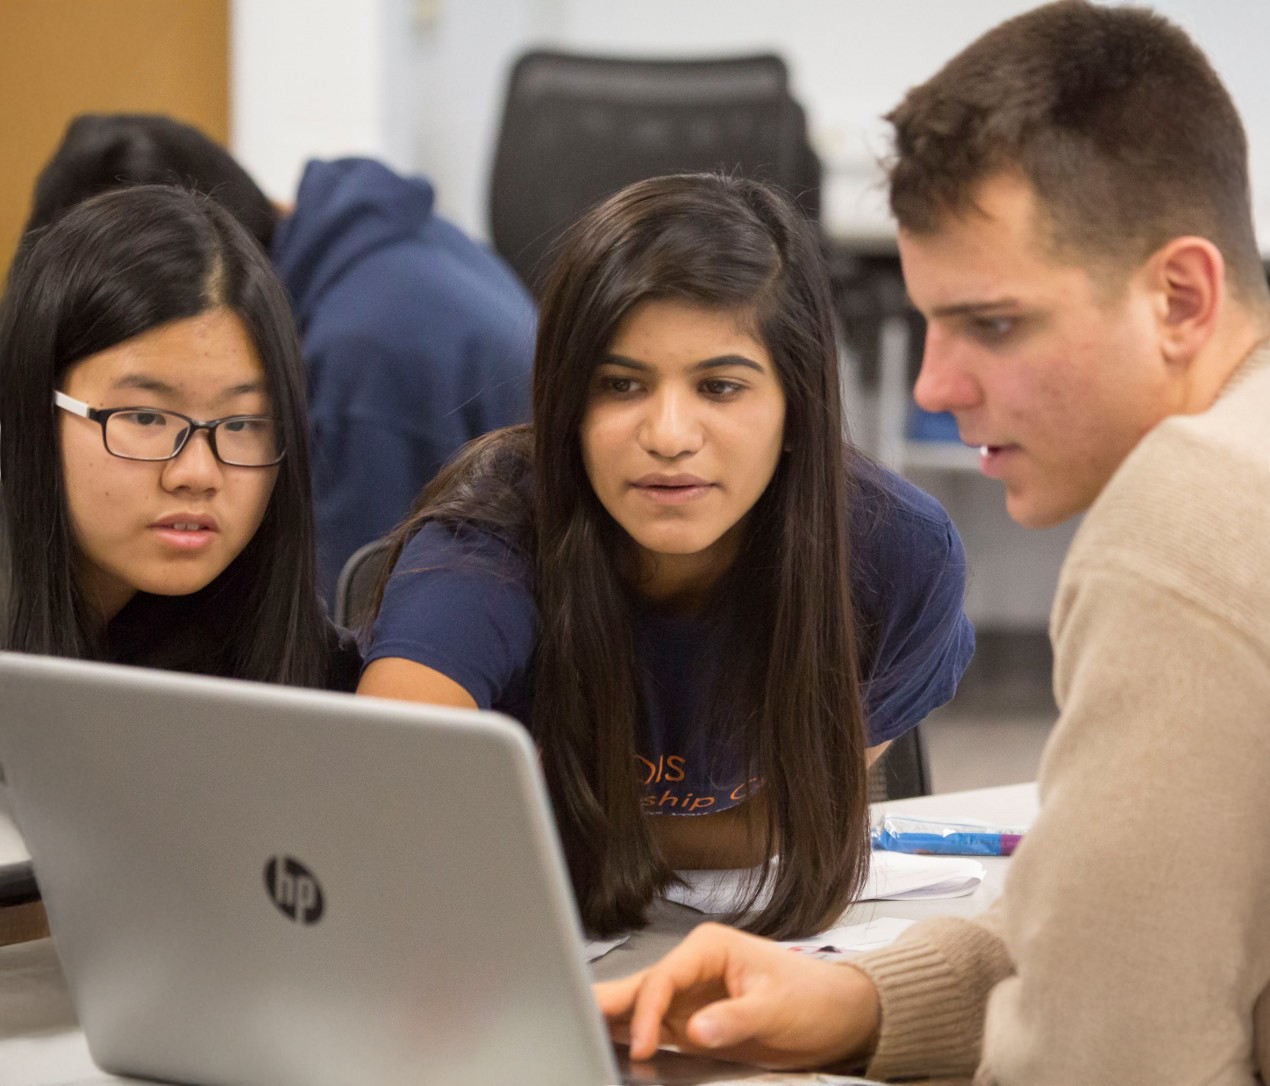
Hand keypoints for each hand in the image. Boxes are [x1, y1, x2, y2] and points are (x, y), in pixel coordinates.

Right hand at [593, 922, 881, 1069]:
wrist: (836, 1017)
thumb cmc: (812, 998)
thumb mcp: (777, 1008)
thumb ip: (734, 1018)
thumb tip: (695, 1030)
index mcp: (708, 948)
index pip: (663, 978)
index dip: (649, 1012)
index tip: (646, 1046)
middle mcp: (692, 969)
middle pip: (641, 987)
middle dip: (608, 1002)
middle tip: (573, 1015)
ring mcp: (689, 998)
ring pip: (639, 1008)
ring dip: (613, 1020)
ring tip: (576, 1027)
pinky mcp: (691, 1025)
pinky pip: (654, 1031)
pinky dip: (632, 1038)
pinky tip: (607, 1042)